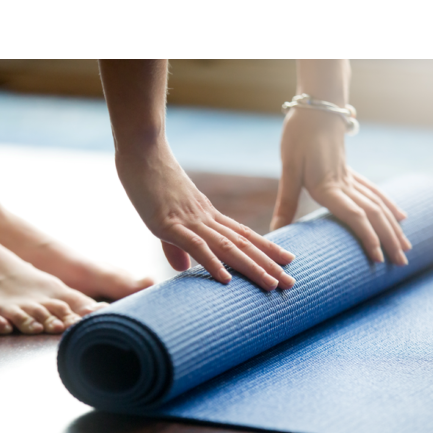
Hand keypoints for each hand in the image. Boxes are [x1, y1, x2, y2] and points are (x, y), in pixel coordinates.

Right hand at [116, 140, 296, 290]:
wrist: (141, 148)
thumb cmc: (149, 179)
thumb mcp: (163, 218)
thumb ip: (174, 246)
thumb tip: (183, 268)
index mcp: (206, 215)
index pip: (243, 234)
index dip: (266, 248)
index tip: (287, 261)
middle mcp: (205, 217)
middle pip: (243, 244)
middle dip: (268, 264)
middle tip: (291, 283)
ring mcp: (189, 219)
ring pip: (228, 246)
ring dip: (251, 267)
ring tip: (272, 284)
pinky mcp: (168, 222)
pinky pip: (195, 245)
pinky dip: (212, 262)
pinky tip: (226, 279)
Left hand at [272, 108, 411, 264]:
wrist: (316, 107)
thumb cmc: (299, 137)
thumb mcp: (289, 170)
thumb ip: (286, 202)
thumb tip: (275, 232)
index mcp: (329, 186)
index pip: (354, 216)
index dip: (368, 238)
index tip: (378, 259)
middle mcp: (346, 184)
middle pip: (374, 215)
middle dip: (389, 240)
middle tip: (402, 265)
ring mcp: (352, 178)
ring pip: (380, 205)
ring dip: (394, 228)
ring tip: (407, 249)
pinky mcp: (352, 173)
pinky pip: (377, 192)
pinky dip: (391, 206)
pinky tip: (401, 217)